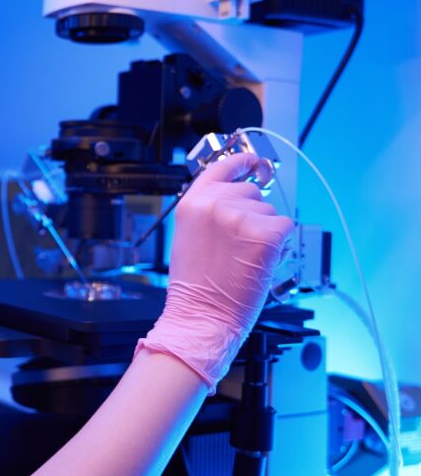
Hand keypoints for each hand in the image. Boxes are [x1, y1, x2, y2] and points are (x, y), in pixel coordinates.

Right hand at [136, 153, 294, 391]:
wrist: (201, 315)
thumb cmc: (196, 286)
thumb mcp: (190, 237)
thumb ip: (209, 212)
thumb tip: (238, 198)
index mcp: (193, 203)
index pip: (221, 168)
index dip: (241, 162)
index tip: (252, 161)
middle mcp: (216, 204)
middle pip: (251, 191)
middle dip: (252, 213)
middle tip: (239, 244)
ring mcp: (242, 217)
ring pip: (270, 212)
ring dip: (264, 233)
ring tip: (244, 258)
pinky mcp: (267, 234)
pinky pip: (285, 229)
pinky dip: (279, 247)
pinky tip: (259, 261)